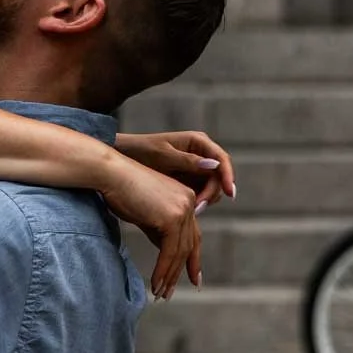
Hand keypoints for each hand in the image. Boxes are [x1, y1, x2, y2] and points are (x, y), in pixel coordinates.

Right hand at [99, 150, 201, 299]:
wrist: (111, 174)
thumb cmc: (121, 190)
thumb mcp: (145, 213)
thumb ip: (159, 230)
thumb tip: (166, 253)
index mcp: (185, 198)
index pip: (192, 235)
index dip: (192, 259)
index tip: (194, 277)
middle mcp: (189, 202)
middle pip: (188, 245)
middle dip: (180, 271)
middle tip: (170, 292)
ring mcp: (182, 209)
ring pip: (179, 251)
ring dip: (168, 275)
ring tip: (159, 293)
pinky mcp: (172, 218)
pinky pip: (170, 252)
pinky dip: (162, 270)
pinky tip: (155, 284)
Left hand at [114, 131, 236, 212]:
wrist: (123, 158)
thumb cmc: (141, 151)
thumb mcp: (163, 155)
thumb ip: (187, 161)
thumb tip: (214, 164)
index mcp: (198, 142)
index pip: (222, 159)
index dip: (228, 176)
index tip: (230, 193)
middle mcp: (201, 154)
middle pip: (218, 177)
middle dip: (211, 193)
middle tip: (198, 208)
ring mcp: (196, 168)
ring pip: (211, 188)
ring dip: (205, 200)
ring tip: (191, 210)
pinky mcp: (189, 181)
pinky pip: (200, 193)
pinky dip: (196, 202)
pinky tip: (186, 210)